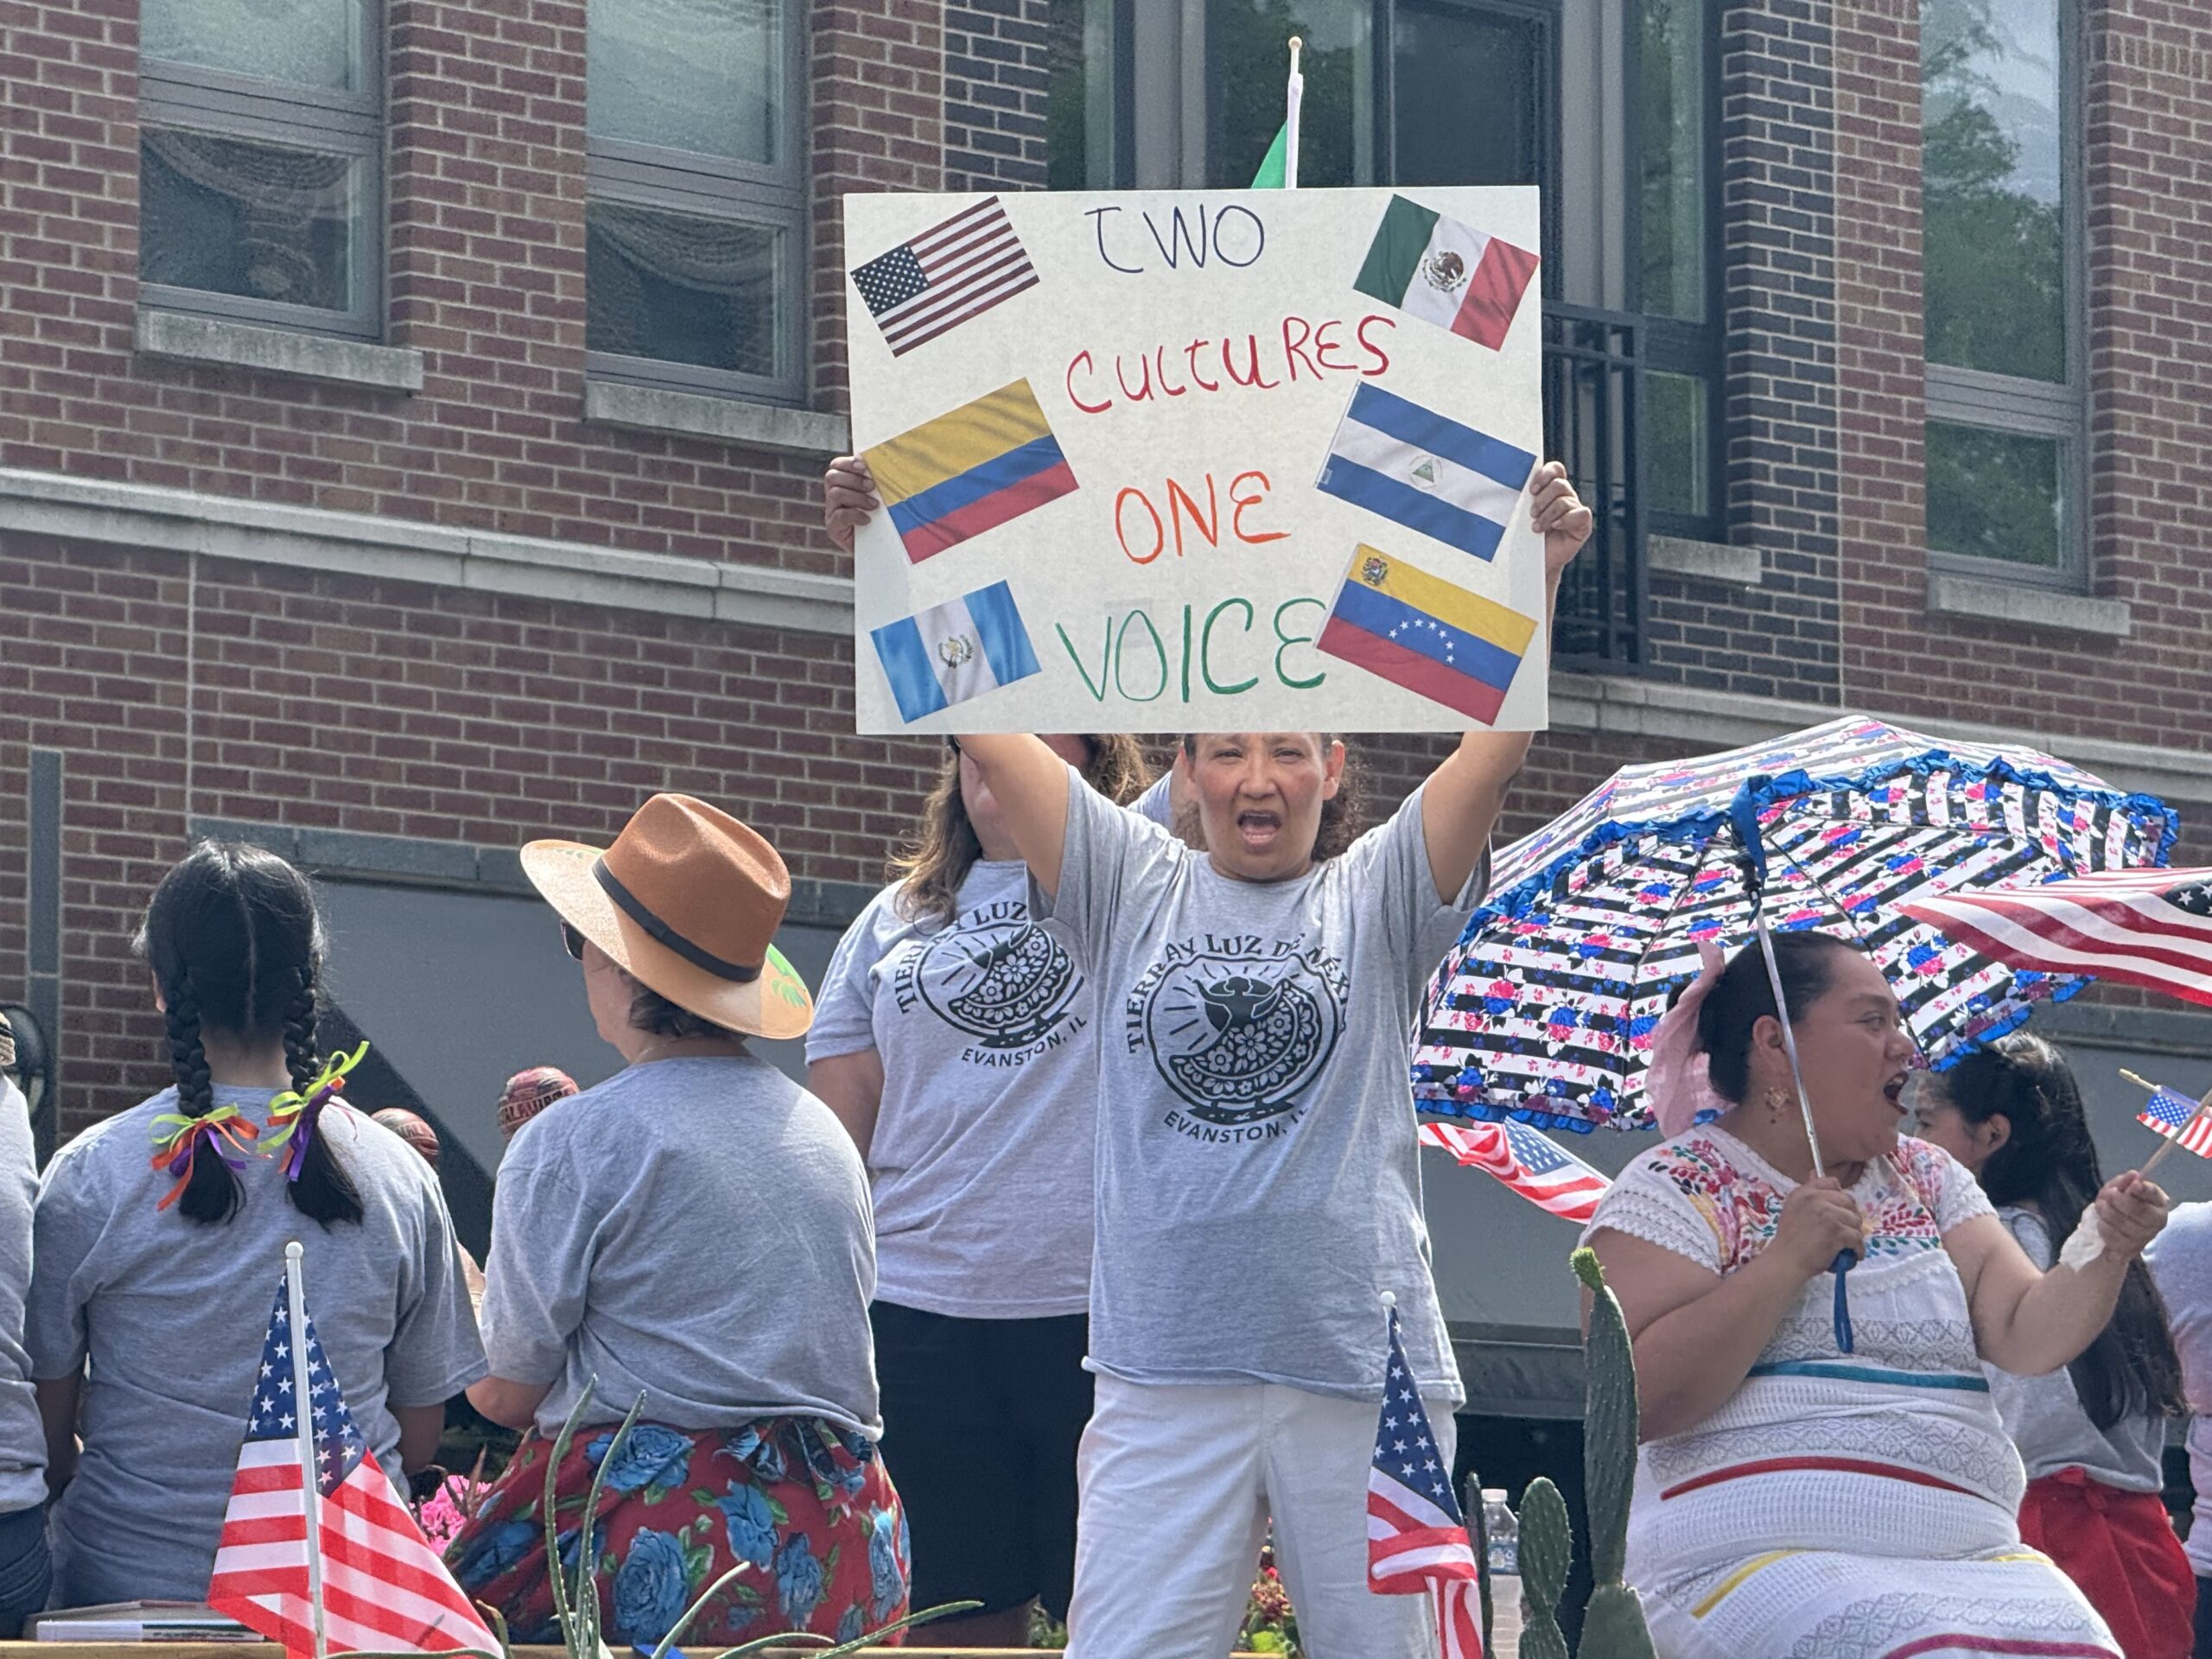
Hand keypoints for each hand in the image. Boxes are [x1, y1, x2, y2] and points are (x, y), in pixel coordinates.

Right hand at [823, 454, 878, 553]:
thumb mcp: (881, 498)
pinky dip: (855, 515)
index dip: (847, 463)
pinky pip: (839, 516)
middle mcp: (833, 497)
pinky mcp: (833, 528)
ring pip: (835, 494)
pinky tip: (867, 519)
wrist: (878, 549)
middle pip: (831, 477)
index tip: (864, 466)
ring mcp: (831, 512)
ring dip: (857, 497)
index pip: (836, 465)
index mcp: (842, 484)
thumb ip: (878, 483)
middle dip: (853, 479)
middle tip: (872, 486)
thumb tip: (889, 465)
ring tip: (874, 505)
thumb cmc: (883, 520)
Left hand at [1529, 460, 1593, 581]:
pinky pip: (1581, 513)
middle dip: (1542, 499)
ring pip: (1565, 501)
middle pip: (1560, 484)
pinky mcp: (1583, 525)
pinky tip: (1554, 527)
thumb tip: (1509, 484)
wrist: (1534, 562)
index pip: (1556, 469)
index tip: (1531, 490)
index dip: (1545, 475)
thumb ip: (1521, 498)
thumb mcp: (1520, 515)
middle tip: (1531, 514)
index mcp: (1551, 489)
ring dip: (1548, 514)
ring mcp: (1575, 510)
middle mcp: (1566, 497)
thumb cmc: (1525, 537)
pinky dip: (1565, 519)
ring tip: (1537, 528)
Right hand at [1772, 1177, 1864, 1279]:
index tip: (1838, 1210)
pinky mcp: (1838, 1231)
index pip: (1831, 1183)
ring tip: (1846, 1245)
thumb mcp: (1793, 1208)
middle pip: (1848, 1201)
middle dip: (1850, 1216)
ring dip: (1854, 1234)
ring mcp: (1828, 1214)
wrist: (1786, 1260)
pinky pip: (1857, 1238)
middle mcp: (1816, 1199)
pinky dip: (1857, 1249)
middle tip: (1845, 1231)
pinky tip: (1852, 1254)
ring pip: (1855, 1220)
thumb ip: (1807, 1192)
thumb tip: (1814, 1171)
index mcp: (1805, 1192)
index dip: (1839, 1196)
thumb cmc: (1789, 1239)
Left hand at [2092, 1170, 2168, 1259]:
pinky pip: (2113, 1236)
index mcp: (2158, 1203)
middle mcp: (2157, 1221)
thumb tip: (2134, 1175)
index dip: (2144, 1190)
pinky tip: (2102, 1221)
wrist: (2112, 1231)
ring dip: (2107, 1212)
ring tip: (2101, 1206)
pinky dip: (2103, 1225)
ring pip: (2124, 1223)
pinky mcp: (2130, 1249)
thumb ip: (2125, 1181)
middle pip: (2140, 1211)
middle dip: (2120, 1200)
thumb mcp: (2119, 1189)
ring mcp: (2145, 1237)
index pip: (2154, 1195)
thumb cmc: (2119, 1205)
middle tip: (2107, 1194)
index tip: (2133, 1186)